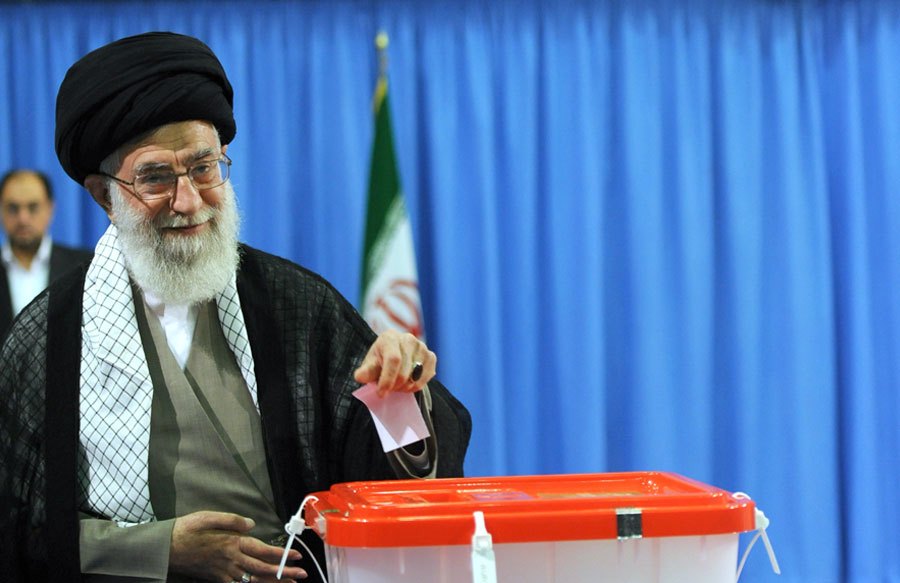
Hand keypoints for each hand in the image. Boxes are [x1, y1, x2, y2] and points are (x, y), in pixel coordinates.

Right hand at [169, 511, 305, 581]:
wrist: (165, 549)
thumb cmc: (187, 529)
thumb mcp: (208, 517)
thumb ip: (232, 520)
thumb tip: (252, 525)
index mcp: (232, 543)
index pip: (263, 551)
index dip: (281, 555)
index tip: (296, 556)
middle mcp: (231, 560)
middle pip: (262, 569)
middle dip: (284, 573)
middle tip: (301, 574)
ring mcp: (224, 572)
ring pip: (253, 581)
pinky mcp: (216, 578)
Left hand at [353, 329, 436, 396]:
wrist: (394, 354)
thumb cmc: (380, 360)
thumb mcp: (370, 365)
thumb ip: (366, 371)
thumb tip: (360, 376)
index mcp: (390, 337)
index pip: (393, 359)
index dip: (387, 379)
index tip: (380, 393)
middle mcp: (408, 339)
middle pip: (404, 371)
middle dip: (395, 386)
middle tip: (388, 390)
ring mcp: (422, 347)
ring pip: (416, 377)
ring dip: (405, 387)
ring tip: (397, 385)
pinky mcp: (431, 356)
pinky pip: (426, 378)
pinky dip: (416, 386)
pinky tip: (408, 382)